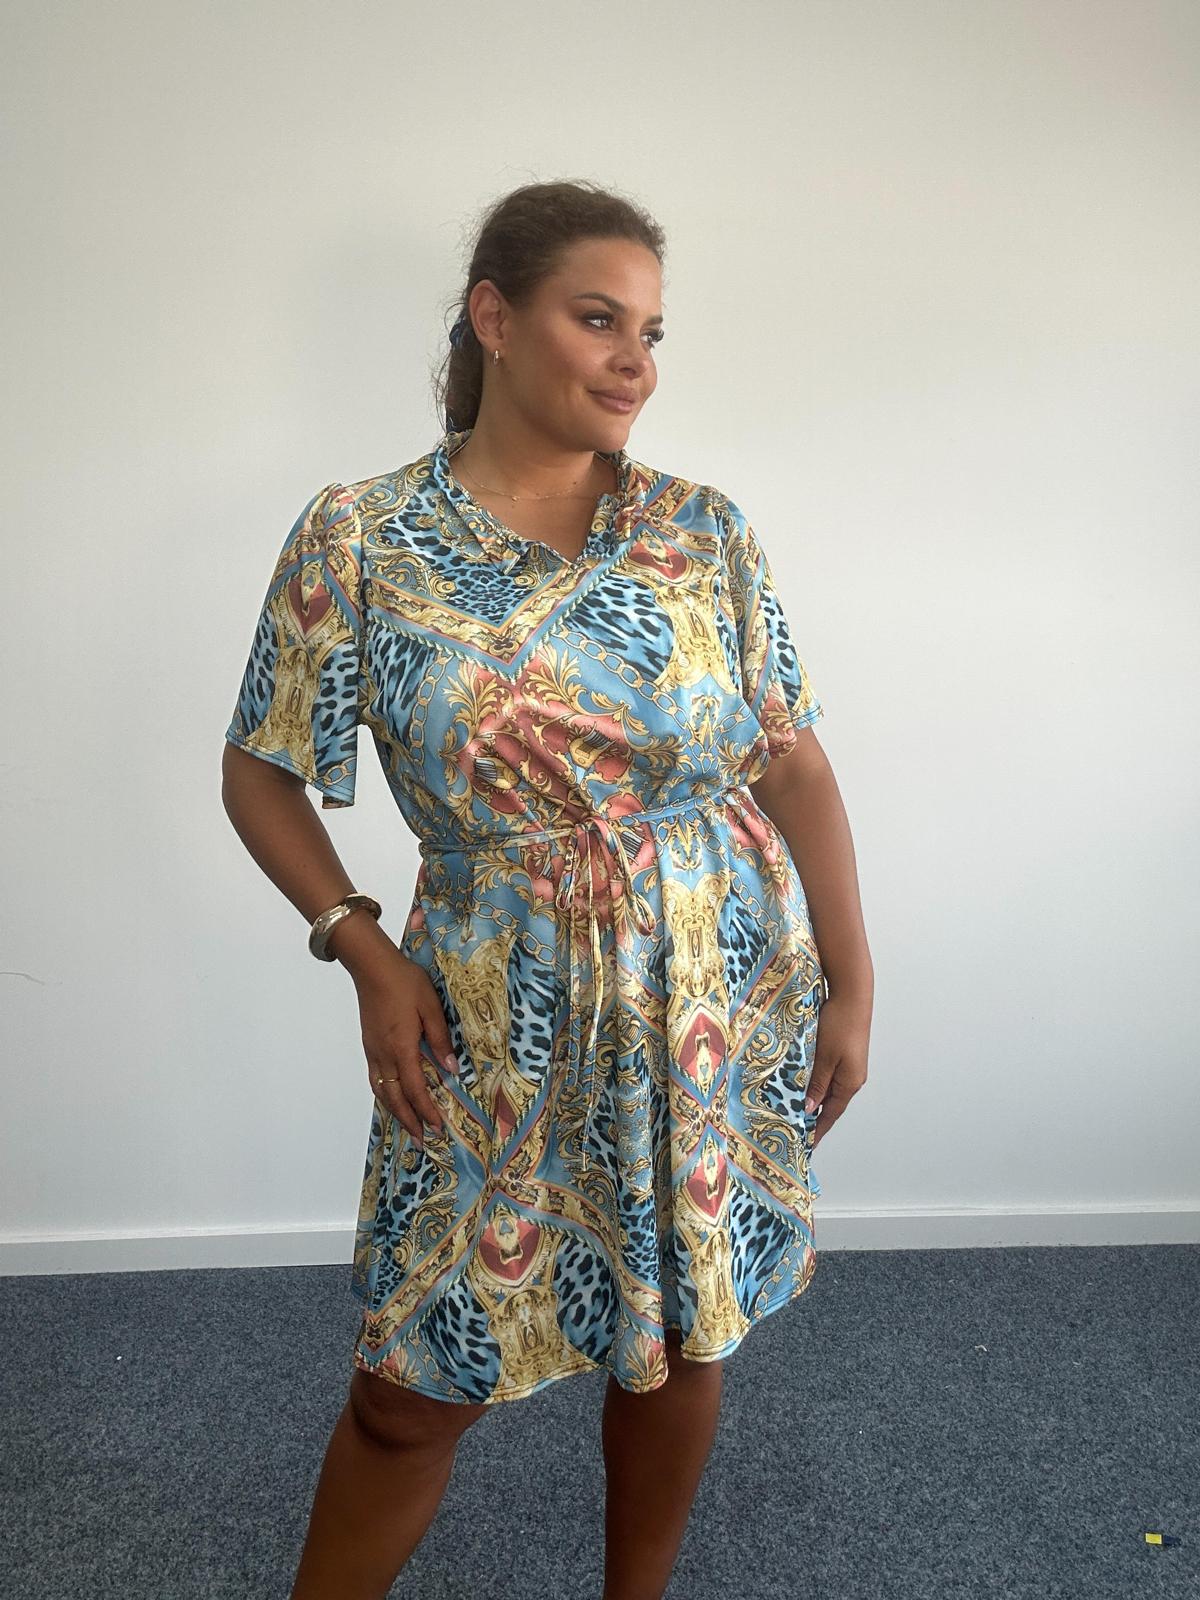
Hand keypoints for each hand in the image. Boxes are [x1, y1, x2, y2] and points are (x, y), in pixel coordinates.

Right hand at [354, 951, 458, 1149]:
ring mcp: (373, 1051)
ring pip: (382, 1091)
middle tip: (422, 1140)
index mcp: (401, 1048)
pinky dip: (385, 1095)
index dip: (426, 1111)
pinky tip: (392, 1098)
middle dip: (409, 1121)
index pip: (415, 1089)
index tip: (438, 1126)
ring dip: (395, 1112)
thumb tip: (451, 1068)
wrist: (372, 967)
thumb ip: (440, 1039)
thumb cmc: (405, 982)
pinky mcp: (369, 1045)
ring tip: (408, 1126)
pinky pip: (376, 1079)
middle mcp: (384, 1055)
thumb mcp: (431, 1007)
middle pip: (394, 1098)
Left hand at [805, 993, 869, 1150]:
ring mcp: (848, 1066)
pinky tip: (802, 1083)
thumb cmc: (840, 1025)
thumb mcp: (824, 1057)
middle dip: (813, 1117)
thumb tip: (809, 1109)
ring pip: (827, 1089)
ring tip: (794, 1110)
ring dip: (812, 1099)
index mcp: (850, 1083)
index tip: (806, 1145)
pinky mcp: (843, 1054)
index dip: (818, 1130)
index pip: (830, 1115)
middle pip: (830, 1104)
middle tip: (794, 1129)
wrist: (852, 996)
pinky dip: (814, 1083)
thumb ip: (817, 1084)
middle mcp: (851, 1078)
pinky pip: (827, 1075)